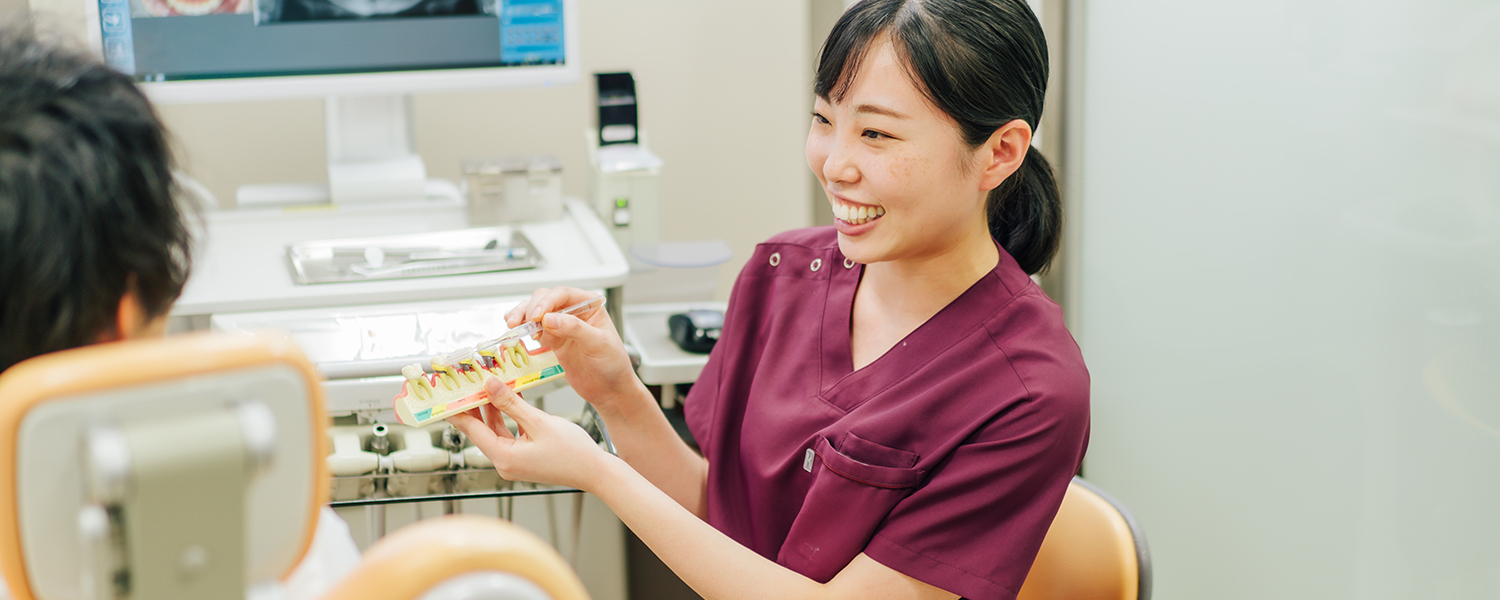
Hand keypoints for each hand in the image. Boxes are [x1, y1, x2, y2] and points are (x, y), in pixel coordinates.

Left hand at [446, 378, 613, 491]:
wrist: (595, 471)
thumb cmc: (573, 453)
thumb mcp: (539, 422)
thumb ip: (512, 404)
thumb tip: (490, 386)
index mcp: (505, 458)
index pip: (472, 431)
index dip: (458, 410)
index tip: (447, 396)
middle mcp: (505, 463)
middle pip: (481, 431)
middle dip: (475, 406)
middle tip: (469, 384)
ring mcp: (514, 462)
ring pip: (495, 431)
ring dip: (492, 410)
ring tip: (488, 386)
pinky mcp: (523, 458)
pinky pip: (508, 434)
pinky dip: (506, 418)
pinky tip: (508, 400)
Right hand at [506, 287, 642, 411]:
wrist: (609, 389)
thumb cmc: (613, 364)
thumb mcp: (598, 344)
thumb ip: (575, 329)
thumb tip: (550, 318)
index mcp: (590, 305)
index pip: (564, 294)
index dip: (547, 301)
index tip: (538, 315)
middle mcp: (574, 312)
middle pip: (545, 299)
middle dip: (531, 308)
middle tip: (523, 323)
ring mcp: (561, 326)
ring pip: (535, 313)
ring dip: (522, 316)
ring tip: (513, 325)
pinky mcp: (553, 341)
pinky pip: (533, 330)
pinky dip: (522, 329)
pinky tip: (515, 330)